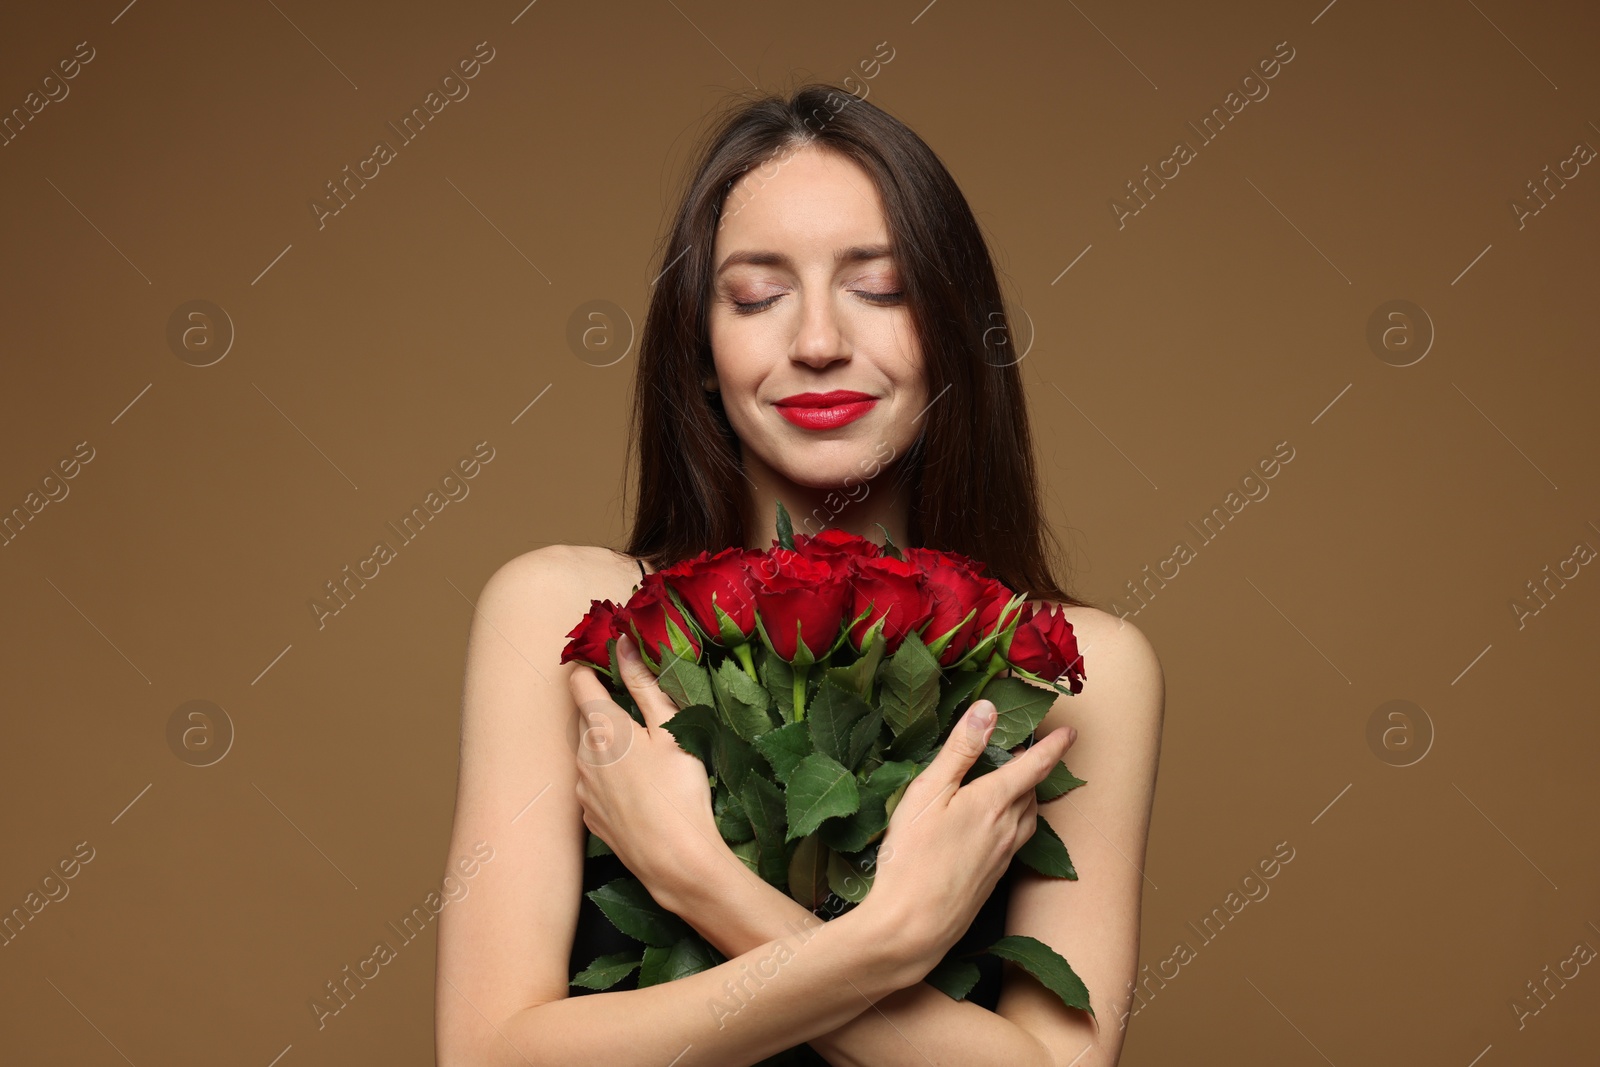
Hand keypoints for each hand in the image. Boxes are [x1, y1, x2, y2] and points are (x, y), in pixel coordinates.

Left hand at [566, 632, 726, 906]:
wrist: (673, 861)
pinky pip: (592, 784)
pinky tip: (636, 788)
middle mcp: (582, 755)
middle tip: (638, 711)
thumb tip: (623, 642)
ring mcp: (582, 789)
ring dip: (605, 744)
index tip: (606, 658)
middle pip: (583, 718)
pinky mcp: (589, 816)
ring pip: (587, 752)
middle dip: (602, 707)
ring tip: (642, 755)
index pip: (579, 682)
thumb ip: (644, 684)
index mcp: (602, 727)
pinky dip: (607, 777)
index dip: (590, 665)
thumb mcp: (670, 729)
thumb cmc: (678, 789)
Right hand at [861, 698, 1076, 974]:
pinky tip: (993, 828)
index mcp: (993, 802)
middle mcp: (1006, 830)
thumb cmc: (912, 856)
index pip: (1033, 767)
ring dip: (1027, 799)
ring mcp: (1001, 858)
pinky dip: (1014, 824)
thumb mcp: (928, 792)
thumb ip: (960, 750)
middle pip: (1032, 793)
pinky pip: (1015, 842)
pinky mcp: (992, 880)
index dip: (1053, 747)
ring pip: (1027, 820)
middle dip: (1034, 770)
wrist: (913, 927)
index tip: (1070, 733)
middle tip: (1024, 752)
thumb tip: (987, 710)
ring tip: (1013, 787)